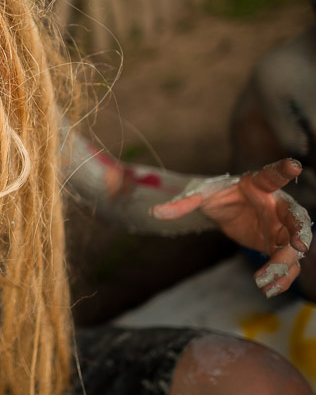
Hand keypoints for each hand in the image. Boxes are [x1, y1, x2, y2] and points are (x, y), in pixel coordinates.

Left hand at [151, 159, 311, 297]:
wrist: (221, 208)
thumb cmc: (215, 193)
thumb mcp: (198, 194)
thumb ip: (182, 203)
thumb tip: (155, 213)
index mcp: (258, 184)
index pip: (272, 175)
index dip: (283, 170)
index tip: (294, 165)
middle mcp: (276, 205)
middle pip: (296, 218)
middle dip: (300, 233)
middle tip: (298, 248)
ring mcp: (280, 227)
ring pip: (294, 246)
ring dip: (285, 265)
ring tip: (266, 282)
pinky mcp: (275, 245)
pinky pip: (285, 263)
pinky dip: (280, 277)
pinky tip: (268, 290)